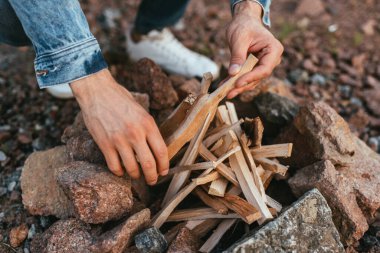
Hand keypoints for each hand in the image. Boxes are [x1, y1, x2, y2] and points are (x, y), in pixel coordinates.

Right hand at [70, 69, 168, 184]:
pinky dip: (119, 172)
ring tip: (136, 175)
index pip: (161, 152)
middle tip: (152, 180)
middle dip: (152, 177)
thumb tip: (155, 149)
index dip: (164, 166)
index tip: (163, 172)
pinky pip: (114, 166)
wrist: (97, 91)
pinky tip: (121, 170)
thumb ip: (149, 129)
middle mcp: (135, 133)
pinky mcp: (104, 144)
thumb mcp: (142, 112)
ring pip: (132, 168)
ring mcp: (119, 140)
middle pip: (149, 164)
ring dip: (135, 175)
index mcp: (148, 124)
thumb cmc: (121, 99)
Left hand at [226, 0, 283, 98]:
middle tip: (228, 93)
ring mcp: (264, 64)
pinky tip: (225, 86)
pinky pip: (246, 77)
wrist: (244, 21)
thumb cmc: (244, 26)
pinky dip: (235, 82)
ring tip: (225, 92)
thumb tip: (233, 73)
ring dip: (238, 87)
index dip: (251, 78)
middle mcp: (272, 59)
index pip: (264, 69)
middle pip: (258, 77)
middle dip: (243, 86)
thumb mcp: (239, 39)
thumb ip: (237, 56)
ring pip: (252, 80)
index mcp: (274, 50)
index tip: (237, 83)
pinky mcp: (255, 68)